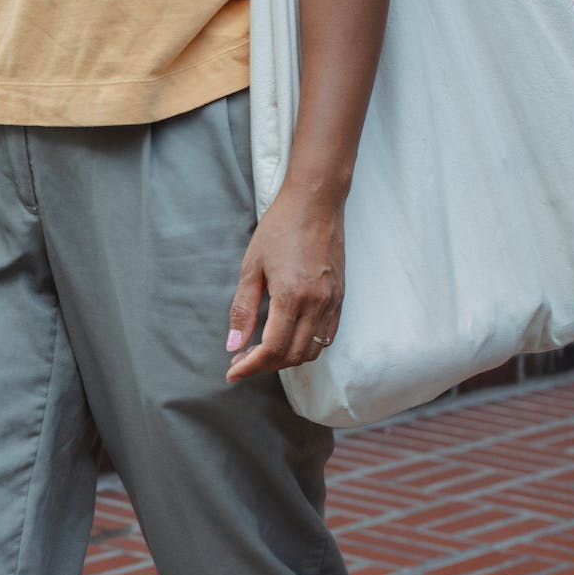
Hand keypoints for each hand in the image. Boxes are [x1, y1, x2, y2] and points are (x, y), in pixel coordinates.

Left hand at [225, 191, 344, 383]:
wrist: (316, 202)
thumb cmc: (280, 228)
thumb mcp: (251, 268)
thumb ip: (242, 310)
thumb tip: (233, 344)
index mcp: (292, 296)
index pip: (272, 349)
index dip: (250, 366)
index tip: (232, 371)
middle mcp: (317, 303)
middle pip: (292, 355)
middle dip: (264, 365)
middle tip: (242, 359)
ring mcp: (332, 301)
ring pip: (312, 350)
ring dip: (286, 359)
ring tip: (262, 351)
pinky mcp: (340, 297)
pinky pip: (327, 335)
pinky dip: (307, 346)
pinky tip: (288, 339)